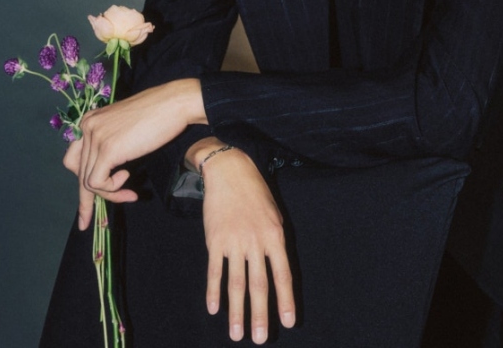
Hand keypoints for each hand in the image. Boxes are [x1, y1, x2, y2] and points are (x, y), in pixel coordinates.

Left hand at [63, 78, 205, 229]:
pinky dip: (111, 190)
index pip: (75, 158)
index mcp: (90, 120)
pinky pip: (97, 183)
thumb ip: (111, 144)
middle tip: (91, 221)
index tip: (86, 206)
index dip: (81, 182)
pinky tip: (128, 179)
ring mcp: (96, 137)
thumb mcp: (126, 129)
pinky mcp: (107, 149)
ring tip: (130, 193)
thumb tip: (107, 170)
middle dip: (87, 198)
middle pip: (78, 172)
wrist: (175, 104)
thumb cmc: (159, 115)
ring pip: (88, 181)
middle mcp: (87, 127)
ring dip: (109, 193)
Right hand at [189, 140, 295, 343]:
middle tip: (259, 339)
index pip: (283, 274)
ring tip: (237, 334)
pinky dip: (213, 291)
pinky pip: (215, 270)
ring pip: (236, 283)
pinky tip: (214, 309)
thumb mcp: (274, 214)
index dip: (286, 299)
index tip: (289, 322)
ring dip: (237, 311)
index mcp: (275, 235)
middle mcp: (256, 241)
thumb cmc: (256, 193)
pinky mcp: (215, 240)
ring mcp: (234, 241)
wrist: (230, 171)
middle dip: (260, 314)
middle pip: (259, 284)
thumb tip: (278, 272)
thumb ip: (275, 243)